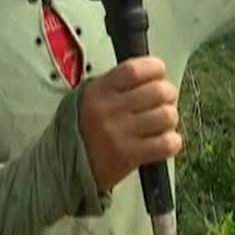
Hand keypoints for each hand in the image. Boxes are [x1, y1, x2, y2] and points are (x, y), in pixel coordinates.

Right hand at [78, 56, 183, 193]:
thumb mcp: (88, 97)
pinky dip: (171, 141)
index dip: (155, 68)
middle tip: (165, 100)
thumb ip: (115, 84)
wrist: (63, 166)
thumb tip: (150, 75)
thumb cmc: (81, 129)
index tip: (159, 72)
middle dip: (168, 94)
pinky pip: (166, 144)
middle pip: (157, 91)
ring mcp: (120, 134)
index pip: (134, 70)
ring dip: (170, 118)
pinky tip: (162, 141)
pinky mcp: (129, 157)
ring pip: (166, 116)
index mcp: (99, 91)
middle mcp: (109, 110)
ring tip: (162, 123)